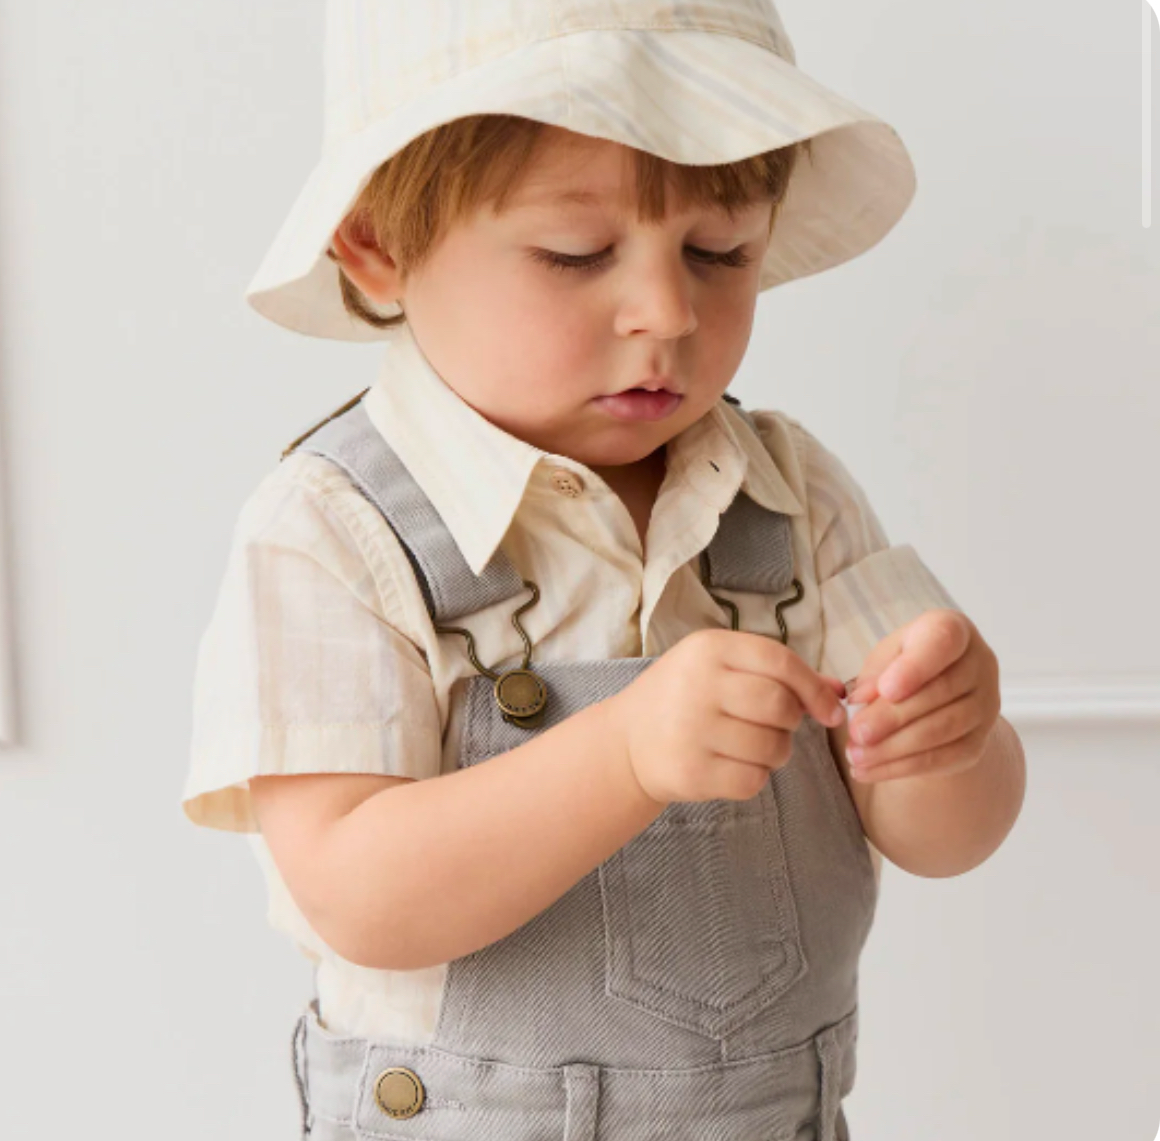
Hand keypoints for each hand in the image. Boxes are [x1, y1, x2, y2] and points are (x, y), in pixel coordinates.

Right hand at [604, 628, 848, 806]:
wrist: (628, 740)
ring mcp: (691, 730)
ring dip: (776, 752)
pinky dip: (755, 777)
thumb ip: (779, 674)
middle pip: (780, 706)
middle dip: (791, 722)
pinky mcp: (690, 772)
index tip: (830, 712)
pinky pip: (753, 781)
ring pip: (773, 748)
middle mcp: (698, 685)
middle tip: (775, 726)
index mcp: (708, 649)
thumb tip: (840, 692)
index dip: (814, 688)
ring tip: (750, 746)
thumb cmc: (685, 697)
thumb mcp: (722, 668)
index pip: (780, 662)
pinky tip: (732, 765)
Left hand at [843, 609, 1000, 783]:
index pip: (943, 641)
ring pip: (941, 731)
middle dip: (891, 717)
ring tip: (855, 755)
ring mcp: (986, 705)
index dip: (916, 667)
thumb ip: (875, 673)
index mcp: (955, 630)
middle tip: (855, 733)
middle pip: (939, 693)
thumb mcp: (885, 657)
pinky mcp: (978, 742)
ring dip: (893, 748)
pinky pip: (942, 759)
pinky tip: (868, 771)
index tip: (886, 689)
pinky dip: (900, 768)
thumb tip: (860, 701)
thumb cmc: (903, 665)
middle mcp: (981, 665)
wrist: (937, 694)